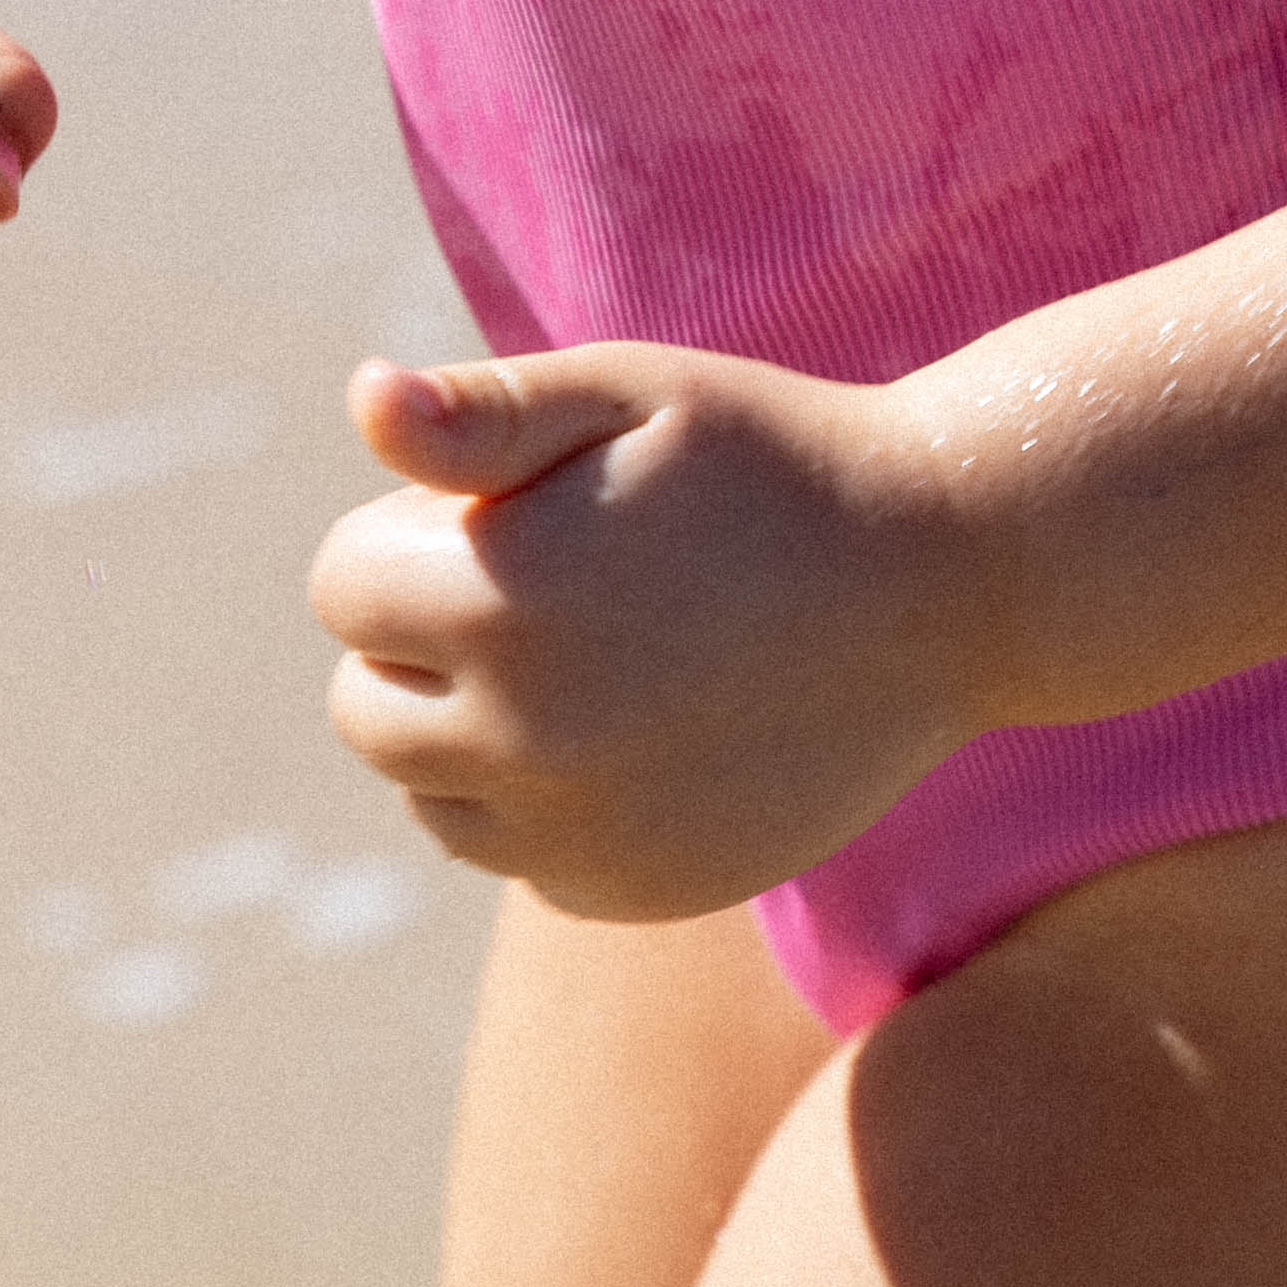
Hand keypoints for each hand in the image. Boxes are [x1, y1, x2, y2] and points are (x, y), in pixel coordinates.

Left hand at [308, 342, 971, 921]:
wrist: (945, 586)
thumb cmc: (770, 462)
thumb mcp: (626, 395)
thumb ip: (480, 411)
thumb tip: (361, 400)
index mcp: (499, 601)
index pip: (341, 588)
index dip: (410, 533)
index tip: (505, 509)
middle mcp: (520, 739)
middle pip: (365, 705)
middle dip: (421, 637)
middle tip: (548, 579)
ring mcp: (576, 835)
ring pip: (430, 793)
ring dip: (468, 729)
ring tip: (589, 650)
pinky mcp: (629, 892)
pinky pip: (518, 855)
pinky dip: (543, 802)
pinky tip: (637, 727)